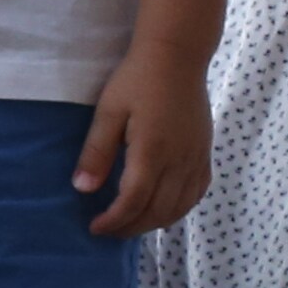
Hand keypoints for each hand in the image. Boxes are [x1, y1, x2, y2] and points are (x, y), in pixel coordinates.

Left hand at [75, 46, 211, 238]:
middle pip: (157, 211)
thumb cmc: (137, 80)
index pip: (133, 202)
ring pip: (180, 207)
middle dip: (131, 227)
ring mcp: (197, 158)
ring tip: (131, 224)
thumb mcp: (108, 111)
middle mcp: (179, 160)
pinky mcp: (205, 153)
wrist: (177, 56)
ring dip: (154, 222)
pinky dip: (179, 209)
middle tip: (109, 231)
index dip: (114, 221)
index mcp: (152, 151)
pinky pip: (197, 193)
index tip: (95, 228)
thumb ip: (96, 152)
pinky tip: (163, 210)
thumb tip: (82, 189)